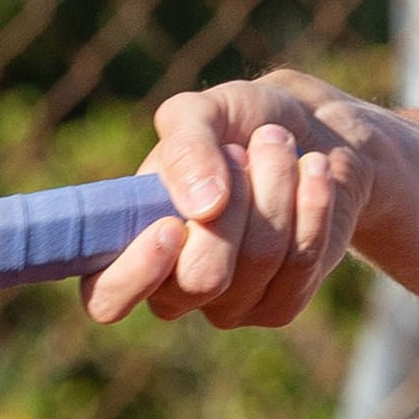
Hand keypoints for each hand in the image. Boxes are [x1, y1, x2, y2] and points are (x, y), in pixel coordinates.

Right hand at [84, 71, 374, 328]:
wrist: (309, 131)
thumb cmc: (238, 122)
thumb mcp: (201, 113)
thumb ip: (186, 147)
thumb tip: (201, 208)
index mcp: (127, 244)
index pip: (105, 297)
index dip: (135, 273)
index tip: (170, 224)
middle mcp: (171, 287)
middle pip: (201, 277)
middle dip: (235, 199)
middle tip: (243, 149)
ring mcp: (226, 304)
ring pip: (258, 262)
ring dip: (276, 188)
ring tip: (278, 144)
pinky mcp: (278, 305)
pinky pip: (301, 265)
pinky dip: (311, 205)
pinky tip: (312, 172)